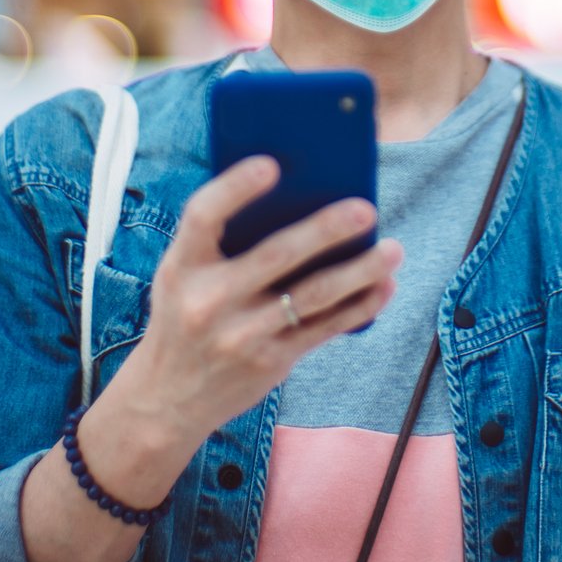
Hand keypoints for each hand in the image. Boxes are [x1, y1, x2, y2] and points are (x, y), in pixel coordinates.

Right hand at [111, 155, 403, 450]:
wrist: (168, 397)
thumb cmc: (185, 316)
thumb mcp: (182, 277)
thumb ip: (222, 242)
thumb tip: (297, 194)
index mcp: (181, 267)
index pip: (202, 216)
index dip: (235, 188)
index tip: (271, 164)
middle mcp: (208, 301)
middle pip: (275, 255)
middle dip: (326, 230)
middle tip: (366, 208)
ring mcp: (241, 335)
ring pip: (312, 295)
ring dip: (360, 270)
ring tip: (393, 249)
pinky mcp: (269, 363)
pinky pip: (324, 328)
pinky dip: (359, 306)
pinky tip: (384, 286)